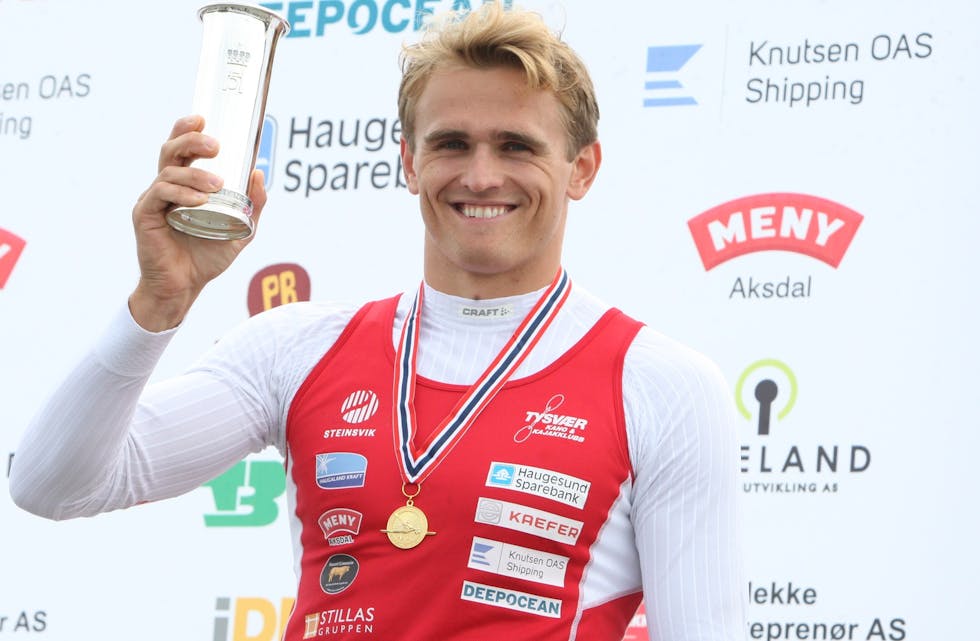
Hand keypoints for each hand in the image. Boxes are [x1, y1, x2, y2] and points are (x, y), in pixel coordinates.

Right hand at [129, 115, 267, 330]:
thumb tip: (260, 172)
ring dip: (194, 174)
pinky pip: (160, 195)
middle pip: (171, 150)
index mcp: (184, 184)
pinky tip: (199, 200)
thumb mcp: (241, 229)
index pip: (182, 149)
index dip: (188, 130)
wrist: (185, 287)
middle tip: (215, 145)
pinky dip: (181, 194)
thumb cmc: (207, 257)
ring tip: (217, 184)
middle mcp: (165, 187)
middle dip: (191, 140)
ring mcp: (153, 200)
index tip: (204, 120)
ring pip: (168, 172)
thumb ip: (253, 204)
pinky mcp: (144, 215)